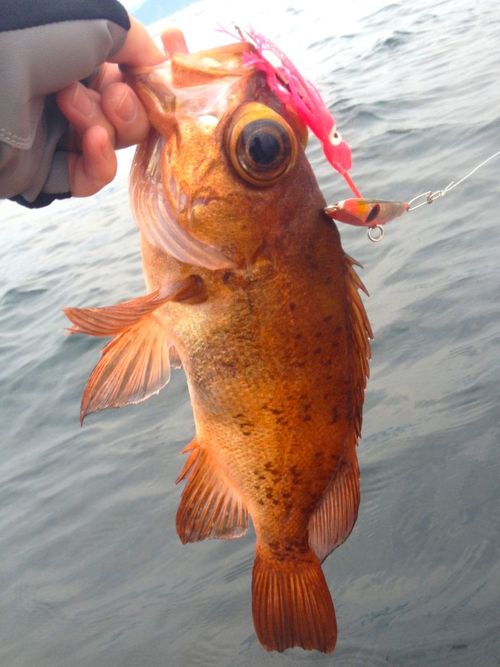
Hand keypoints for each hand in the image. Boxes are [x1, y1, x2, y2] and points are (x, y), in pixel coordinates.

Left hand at [56, 17, 164, 196]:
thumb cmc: (29, 41)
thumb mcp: (94, 21)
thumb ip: (136, 41)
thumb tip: (161, 63)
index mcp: (72, 55)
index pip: (128, 75)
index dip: (148, 82)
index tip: (158, 82)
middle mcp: (65, 92)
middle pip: (127, 114)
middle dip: (127, 105)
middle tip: (112, 95)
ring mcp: (54, 134)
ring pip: (111, 143)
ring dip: (107, 126)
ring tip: (74, 107)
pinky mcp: (44, 172)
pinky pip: (90, 176)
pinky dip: (99, 161)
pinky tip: (92, 142)